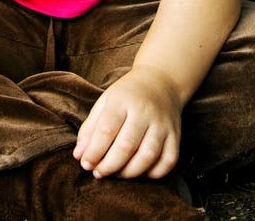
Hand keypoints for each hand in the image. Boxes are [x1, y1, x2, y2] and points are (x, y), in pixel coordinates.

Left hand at [73, 65, 181, 179]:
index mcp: (122, 100)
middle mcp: (144, 111)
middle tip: (98, 173)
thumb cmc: (127, 95)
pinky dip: (153, 174)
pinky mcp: (175, 135)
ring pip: (148, 156)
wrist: (161, 81)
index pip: (106, 129)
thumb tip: (79, 155)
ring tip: (116, 174)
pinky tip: (139, 172)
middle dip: (109, 165)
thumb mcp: (105, 102)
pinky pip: (168, 162)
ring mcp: (162, 124)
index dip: (94, 151)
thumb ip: (90, 128)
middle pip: (127, 145)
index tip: (85, 164)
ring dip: (129, 172)